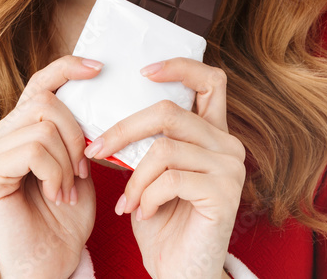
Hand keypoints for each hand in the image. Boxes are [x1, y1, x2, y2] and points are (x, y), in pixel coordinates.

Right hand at [0, 55, 101, 278]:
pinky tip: (55, 194)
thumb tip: (97, 90)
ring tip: (66, 189)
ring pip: (43, 126)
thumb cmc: (65, 218)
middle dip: (76, 134)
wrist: (50, 262)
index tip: (98, 68)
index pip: (39, 83)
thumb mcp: (79, 164)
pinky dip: (55, 172)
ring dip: (67, 161)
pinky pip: (34, 149)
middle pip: (46, 102)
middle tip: (83, 171)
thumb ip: (78, 130)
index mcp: (17, 128)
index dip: (67, 69)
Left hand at [84, 58, 245, 278]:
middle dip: (124, 129)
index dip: (179, 67)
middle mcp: (228, 144)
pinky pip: (170, 179)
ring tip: (126, 202)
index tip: (143, 71)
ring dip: (133, 178)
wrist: (179, 271)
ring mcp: (231, 168)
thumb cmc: (162, 220)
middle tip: (95, 150)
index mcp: (212, 133)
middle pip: (170, 112)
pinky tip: (143, 213)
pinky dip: (146, 196)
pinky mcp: (225, 194)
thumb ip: (147, 139)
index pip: (209, 80)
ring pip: (164, 149)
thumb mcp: (150, 171)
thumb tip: (109, 109)